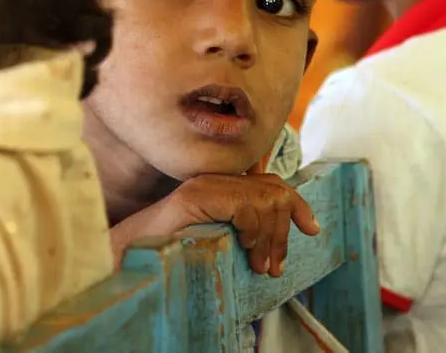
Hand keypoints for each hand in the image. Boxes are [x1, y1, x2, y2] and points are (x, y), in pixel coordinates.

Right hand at [110, 173, 319, 276]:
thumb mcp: (218, 239)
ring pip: (265, 199)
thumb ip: (241, 228)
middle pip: (274, 191)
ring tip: (262, 267)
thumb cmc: (172, 252)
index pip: (270, 183)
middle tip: (275, 266)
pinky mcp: (198, 196)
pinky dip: (253, 230)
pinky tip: (245, 249)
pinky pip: (245, 206)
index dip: (296, 204)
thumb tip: (278, 239)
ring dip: (271, 238)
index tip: (312, 228)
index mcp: (220, 187)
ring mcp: (206, 184)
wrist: (132, 255)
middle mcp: (214, 179)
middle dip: (284, 230)